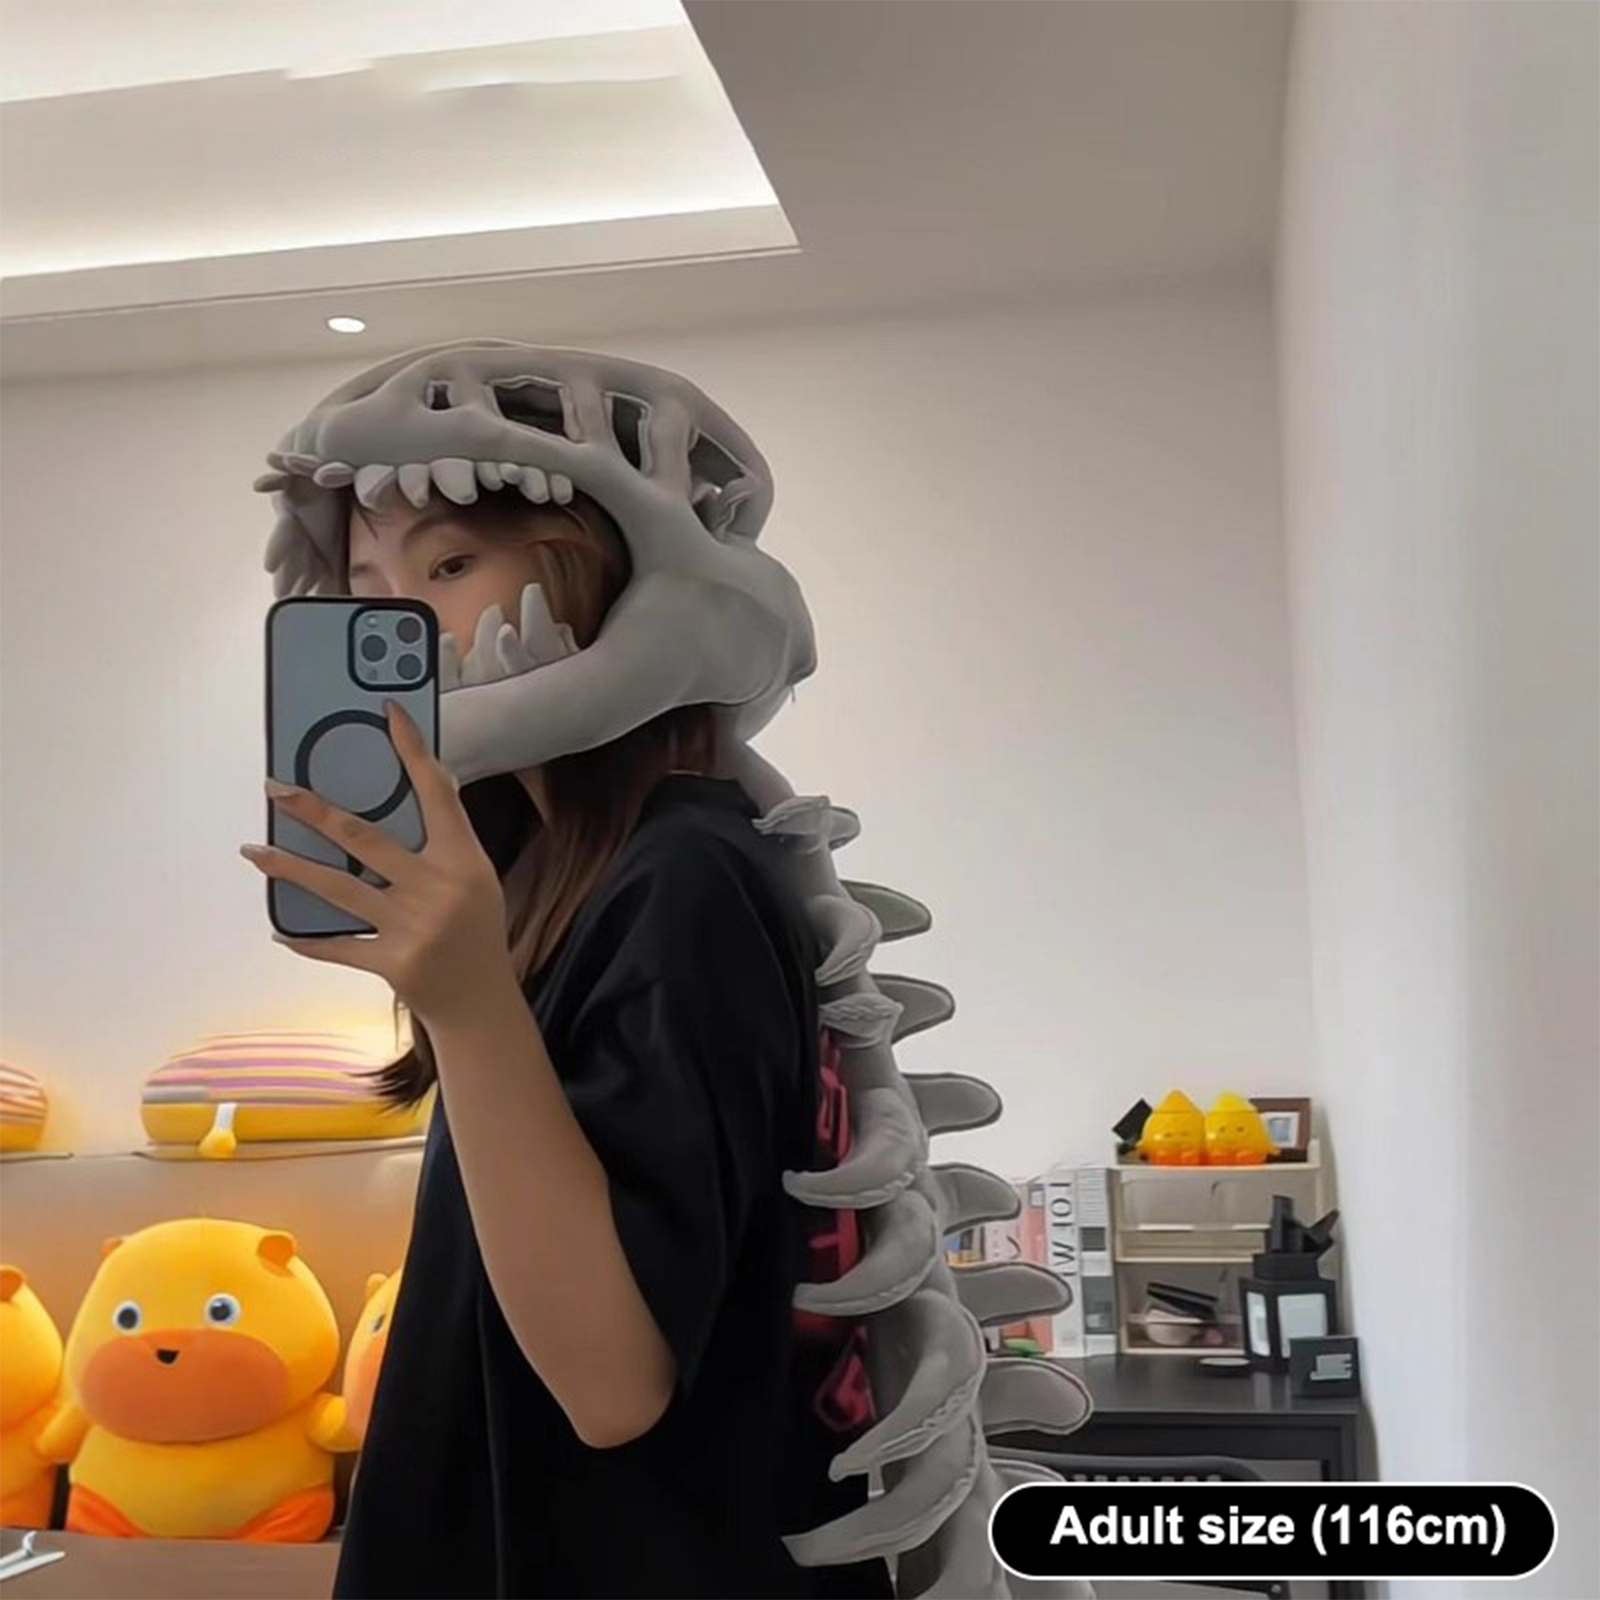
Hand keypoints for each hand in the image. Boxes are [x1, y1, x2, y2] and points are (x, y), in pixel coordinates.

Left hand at [241, 700, 514, 1028]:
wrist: (482, 1001)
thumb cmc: (478, 930)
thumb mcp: (477, 878)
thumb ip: (448, 840)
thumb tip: (423, 787)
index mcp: (462, 859)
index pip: (436, 792)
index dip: (412, 751)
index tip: (389, 713)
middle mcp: (437, 887)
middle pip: (363, 837)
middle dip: (313, 811)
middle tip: (275, 788)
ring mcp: (412, 926)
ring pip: (337, 888)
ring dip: (290, 867)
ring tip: (254, 850)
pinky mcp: (391, 961)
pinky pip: (337, 944)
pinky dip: (306, 939)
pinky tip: (280, 928)